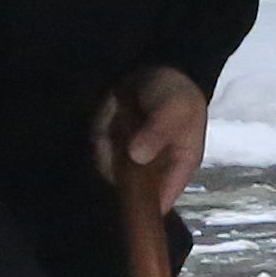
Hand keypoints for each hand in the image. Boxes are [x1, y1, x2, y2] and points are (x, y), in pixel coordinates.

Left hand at [104, 66, 208, 191]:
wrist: (156, 68)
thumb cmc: (175, 94)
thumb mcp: (174, 109)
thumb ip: (158, 131)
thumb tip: (138, 156)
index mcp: (177, 169)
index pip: (160, 202)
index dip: (144, 208)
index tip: (127, 192)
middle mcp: (153, 173)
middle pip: (128, 191)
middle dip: (119, 166)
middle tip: (121, 135)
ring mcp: (130, 163)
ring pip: (109, 169)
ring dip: (107, 146)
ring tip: (119, 117)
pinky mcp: (112, 149)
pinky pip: (98, 152)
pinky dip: (100, 135)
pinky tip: (111, 116)